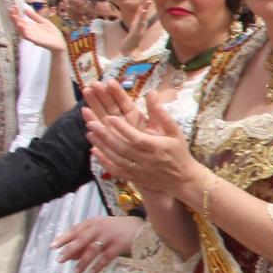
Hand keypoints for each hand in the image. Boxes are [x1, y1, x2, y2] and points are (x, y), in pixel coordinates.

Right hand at [10, 1, 67, 54]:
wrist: (59, 43)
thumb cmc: (52, 33)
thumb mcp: (44, 22)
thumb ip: (35, 16)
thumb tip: (26, 9)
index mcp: (31, 27)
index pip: (21, 19)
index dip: (17, 13)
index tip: (13, 7)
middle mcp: (29, 31)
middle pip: (19, 24)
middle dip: (14, 17)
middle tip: (11, 10)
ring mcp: (31, 36)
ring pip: (21, 30)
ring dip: (16, 23)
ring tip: (13, 16)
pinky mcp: (34, 40)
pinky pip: (27, 36)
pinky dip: (23, 31)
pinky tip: (21, 25)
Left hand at [53, 215, 143, 272]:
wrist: (140, 228)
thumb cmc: (117, 230)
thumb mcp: (101, 229)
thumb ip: (87, 240)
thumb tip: (72, 256)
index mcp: (93, 222)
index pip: (75, 230)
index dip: (63, 238)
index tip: (53, 247)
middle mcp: (100, 228)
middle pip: (81, 240)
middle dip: (70, 251)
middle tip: (61, 260)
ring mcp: (109, 237)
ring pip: (92, 251)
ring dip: (83, 262)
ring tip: (76, 272)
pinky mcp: (119, 245)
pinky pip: (106, 257)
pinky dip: (99, 265)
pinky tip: (93, 272)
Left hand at [84, 90, 199, 198]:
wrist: (183, 179)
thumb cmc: (178, 152)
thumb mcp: (175, 131)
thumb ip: (162, 113)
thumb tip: (153, 93)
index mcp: (157, 147)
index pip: (137, 138)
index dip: (123, 129)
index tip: (111, 118)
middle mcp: (146, 160)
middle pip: (122, 147)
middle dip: (106, 135)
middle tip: (91, 123)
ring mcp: (139, 170)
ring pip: (116, 158)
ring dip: (102, 145)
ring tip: (90, 132)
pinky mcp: (133, 177)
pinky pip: (116, 170)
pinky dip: (104, 161)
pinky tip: (94, 150)